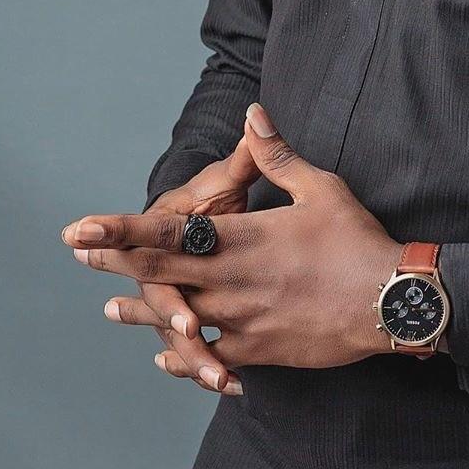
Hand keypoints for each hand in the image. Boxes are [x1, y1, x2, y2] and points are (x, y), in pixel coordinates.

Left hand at [64, 104, 403, 379]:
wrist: (388, 301)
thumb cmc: (357, 240)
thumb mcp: (319, 187)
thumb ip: (276, 155)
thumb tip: (252, 113)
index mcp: (242, 240)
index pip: (169, 232)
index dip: (123, 229)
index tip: (84, 226)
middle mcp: (231, 282)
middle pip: (161, 273)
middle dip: (117, 261)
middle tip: (80, 252)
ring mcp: (241, 321)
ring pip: (178, 320)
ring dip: (144, 312)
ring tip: (112, 311)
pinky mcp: (258, 350)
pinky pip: (210, 355)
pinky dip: (185, 356)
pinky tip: (169, 356)